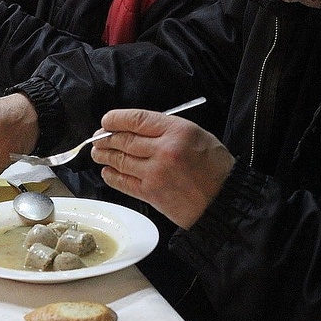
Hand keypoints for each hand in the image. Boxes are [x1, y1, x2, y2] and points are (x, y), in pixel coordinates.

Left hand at [91, 109, 234, 228]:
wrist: (222, 201)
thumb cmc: (214, 168)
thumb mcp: (197, 135)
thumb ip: (166, 129)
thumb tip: (136, 127)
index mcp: (177, 131)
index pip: (137, 119)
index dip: (116, 119)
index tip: (106, 120)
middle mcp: (163, 150)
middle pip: (123, 140)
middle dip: (106, 138)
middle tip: (98, 138)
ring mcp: (154, 173)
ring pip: (119, 160)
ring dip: (104, 155)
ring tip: (98, 152)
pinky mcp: (150, 194)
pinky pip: (122, 182)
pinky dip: (111, 175)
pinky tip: (107, 171)